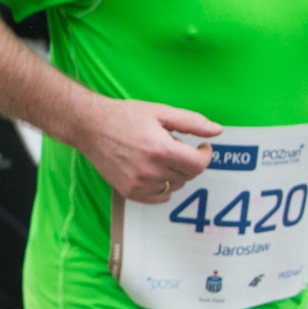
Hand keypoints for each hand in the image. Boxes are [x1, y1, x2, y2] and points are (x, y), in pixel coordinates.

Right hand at [73, 96, 221, 202]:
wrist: (89, 127)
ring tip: (160, 156)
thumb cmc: (124, 116)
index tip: (202, 147)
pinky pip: (160, 196)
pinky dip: (163, 186)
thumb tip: (218, 131)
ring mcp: (139, 184)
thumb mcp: (159, 112)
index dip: (206, 155)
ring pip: (176, 185)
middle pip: (189, 175)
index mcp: (160, 149)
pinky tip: (154, 171)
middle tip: (173, 145)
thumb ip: (192, 122)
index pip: (199, 164)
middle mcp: (150, 170)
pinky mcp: (129, 192)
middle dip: (188, 160)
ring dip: (176, 173)